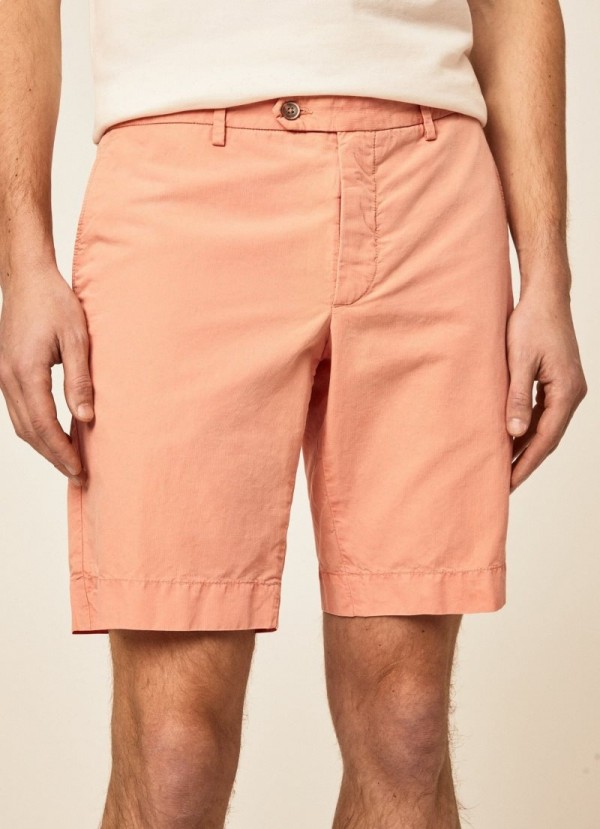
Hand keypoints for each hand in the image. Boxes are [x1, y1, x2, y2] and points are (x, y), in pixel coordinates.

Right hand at [0, 264, 93, 485]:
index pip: (43, 424)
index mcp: (26, 371)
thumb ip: (80, 381)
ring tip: (69, 461)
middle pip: (29, 431)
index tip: (79, 469)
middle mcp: (8, 377)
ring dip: (43, 445)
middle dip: (54, 456)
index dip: (62, 450)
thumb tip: (86, 418)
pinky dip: (35, 428)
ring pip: (20, 424)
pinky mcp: (5, 372)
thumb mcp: (78, 339)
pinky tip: (54, 435)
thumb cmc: (55, 303)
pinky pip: (18, 410)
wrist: (26, 279)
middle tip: (78, 475)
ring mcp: (2, 375)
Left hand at [506, 284, 586, 491]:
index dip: (525, 464)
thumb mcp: (518, 361)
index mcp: (566, 391)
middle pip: (548, 438)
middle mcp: (572, 393)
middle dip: (526, 462)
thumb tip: (514, 433)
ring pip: (546, 428)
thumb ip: (517, 397)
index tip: (508, 484)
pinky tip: (510, 439)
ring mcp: (567, 388)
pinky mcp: (558, 382)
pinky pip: (544, 414)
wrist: (544, 295)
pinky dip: (527, 429)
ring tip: (503, 468)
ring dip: (526, 448)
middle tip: (503, 485)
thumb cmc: (530, 322)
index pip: (544, 439)